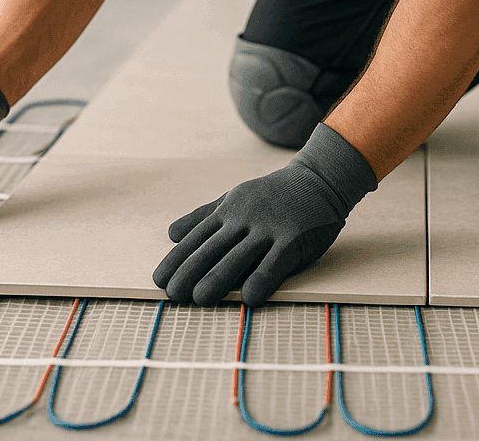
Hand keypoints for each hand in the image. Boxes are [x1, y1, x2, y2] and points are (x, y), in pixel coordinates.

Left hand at [153, 123, 376, 305]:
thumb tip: (171, 235)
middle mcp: (245, 219)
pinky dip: (261, 279)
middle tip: (173, 294)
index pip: (197, 238)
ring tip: (200, 299)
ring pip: (239, 256)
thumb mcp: (234, 198)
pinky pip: (275, 262)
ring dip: (218, 278)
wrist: (318, 179)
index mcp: (228, 211)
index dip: (177, 260)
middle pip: (212, 249)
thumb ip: (204, 216)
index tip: (160, 279)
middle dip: (190, 272)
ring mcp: (269, 229)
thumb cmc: (272, 194)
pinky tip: (249, 298)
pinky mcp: (293, 239)